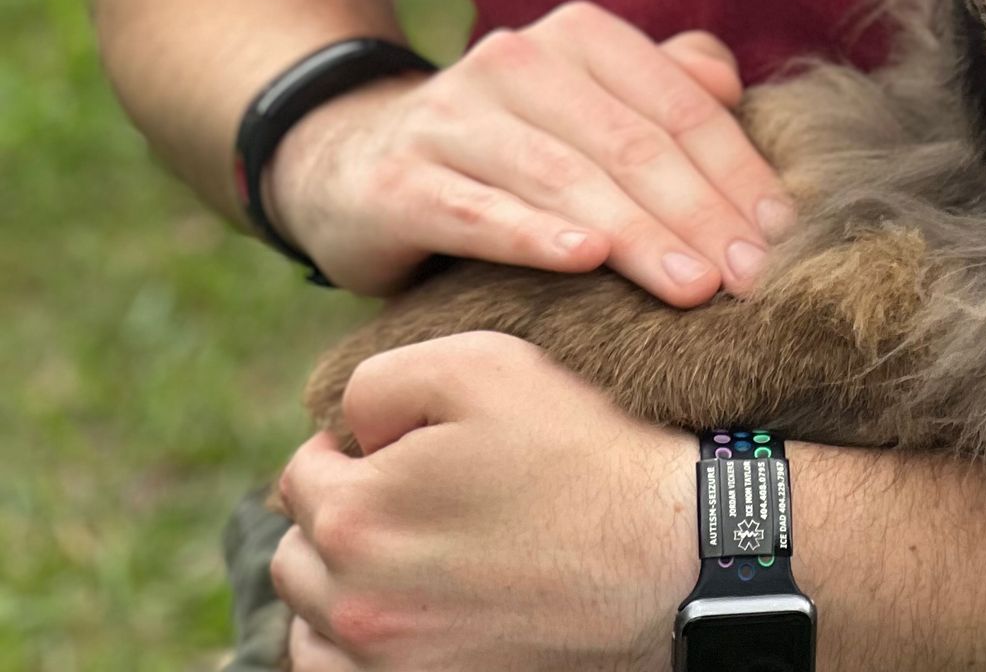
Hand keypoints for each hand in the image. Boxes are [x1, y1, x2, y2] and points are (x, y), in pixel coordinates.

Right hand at [265, 6, 795, 299]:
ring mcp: (453, 117)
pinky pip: (473, 207)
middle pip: (631, 142)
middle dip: (701, 213)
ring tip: (693, 286)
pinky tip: (580, 259)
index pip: (678, 105)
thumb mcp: (584, 109)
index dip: (737, 170)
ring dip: (636, 233)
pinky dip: (530, 232)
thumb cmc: (505, 149)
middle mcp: (517, 62)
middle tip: (753, 279)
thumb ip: (661, 88)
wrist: (350, 162)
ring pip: (564, 175)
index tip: (785, 238)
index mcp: (579, 38)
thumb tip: (729, 86)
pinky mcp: (398, 180)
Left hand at [271, 332, 694, 668]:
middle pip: (298, 551)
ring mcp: (388, 666)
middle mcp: (354, 603)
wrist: (666, 556)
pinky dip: (358, 648)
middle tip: (418, 497)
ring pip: (310, 624)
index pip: (304, 470)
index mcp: (357, 512)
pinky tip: (413, 612)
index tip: (414, 444)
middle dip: (342, 515)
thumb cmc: (578, 449)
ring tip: (415, 555)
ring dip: (342, 585)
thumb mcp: (483, 365)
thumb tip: (345, 430)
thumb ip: (379, 381)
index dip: (355, 445)